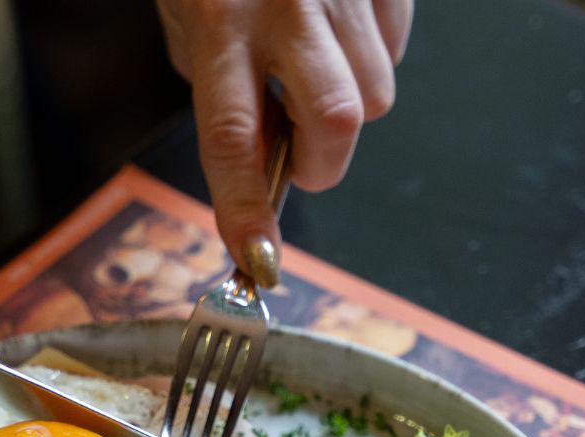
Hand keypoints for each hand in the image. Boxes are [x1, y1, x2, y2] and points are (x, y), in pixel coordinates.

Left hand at [156, 0, 412, 284]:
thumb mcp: (189, 18)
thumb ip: (223, 90)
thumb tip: (267, 156)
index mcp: (220, 19)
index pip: (232, 139)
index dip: (245, 210)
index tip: (259, 262)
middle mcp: (285, 3)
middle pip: (338, 124)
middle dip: (324, 164)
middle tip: (303, 156)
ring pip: (376, 94)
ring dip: (346, 107)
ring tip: (313, 67)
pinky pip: (395, 47)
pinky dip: (369, 57)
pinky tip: (338, 29)